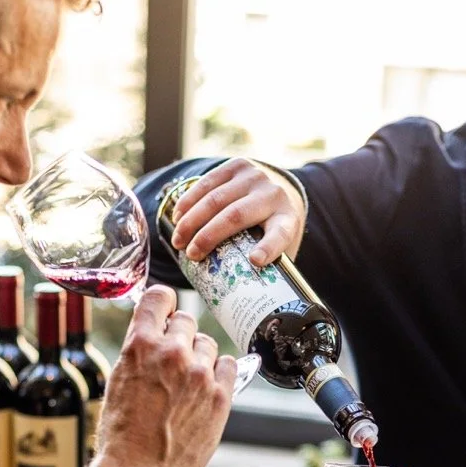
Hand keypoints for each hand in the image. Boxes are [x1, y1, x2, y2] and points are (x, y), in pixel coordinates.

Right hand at [65, 286, 236, 466]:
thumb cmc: (122, 434)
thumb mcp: (118, 381)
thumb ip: (139, 351)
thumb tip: (155, 333)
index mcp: (140, 345)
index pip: (160, 297)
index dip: (163, 304)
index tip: (166, 313)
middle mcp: (172, 353)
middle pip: (187, 320)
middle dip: (179, 336)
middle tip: (172, 361)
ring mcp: (200, 374)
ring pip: (208, 344)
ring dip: (199, 356)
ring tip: (186, 383)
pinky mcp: (221, 396)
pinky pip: (229, 365)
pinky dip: (219, 373)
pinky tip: (206, 389)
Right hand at [169, 158, 305, 267]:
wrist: (280, 189)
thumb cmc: (273, 229)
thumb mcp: (279, 247)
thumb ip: (267, 266)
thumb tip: (244, 302)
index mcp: (287, 219)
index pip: (280, 234)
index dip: (268, 248)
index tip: (255, 261)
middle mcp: (273, 195)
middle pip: (236, 216)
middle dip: (209, 236)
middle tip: (191, 255)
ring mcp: (254, 177)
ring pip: (216, 198)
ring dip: (192, 221)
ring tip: (178, 241)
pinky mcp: (237, 165)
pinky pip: (207, 181)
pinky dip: (189, 200)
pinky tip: (178, 216)